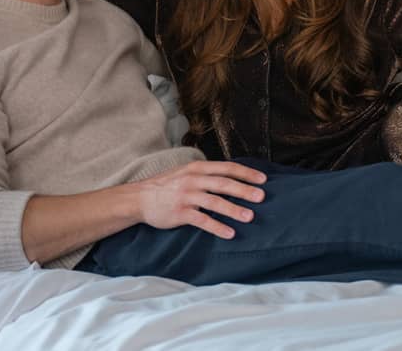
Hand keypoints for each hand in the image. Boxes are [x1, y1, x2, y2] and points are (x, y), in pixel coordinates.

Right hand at [133, 161, 266, 239]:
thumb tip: (232, 178)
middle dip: (244, 190)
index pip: (226, 168)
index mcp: (197, 168)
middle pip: (223, 183)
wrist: (139, 198)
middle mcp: (193, 179)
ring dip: (234, 209)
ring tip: (250, 216)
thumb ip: (206, 174)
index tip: (262, 179)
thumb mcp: (186, 172)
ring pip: (215, 202)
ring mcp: (186, 196)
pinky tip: (229, 233)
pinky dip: (217, 227)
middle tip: (261, 197)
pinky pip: (202, 220)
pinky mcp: (180, 213)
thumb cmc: (166, 186)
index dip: (245, 173)